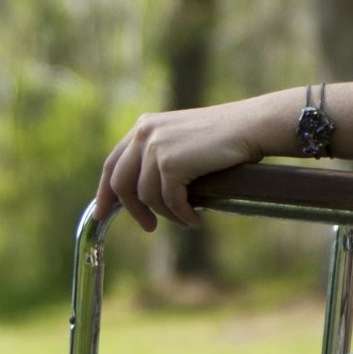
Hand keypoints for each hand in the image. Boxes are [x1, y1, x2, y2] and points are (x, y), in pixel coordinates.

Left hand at [97, 98, 286, 230]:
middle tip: (149, 227)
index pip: (113, 163)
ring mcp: (156, 147)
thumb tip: (144, 196)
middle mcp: (144, 133)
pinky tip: (195, 218)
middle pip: (121, 184)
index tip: (102, 214)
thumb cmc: (224, 138)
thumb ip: (159, 158)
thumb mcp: (182, 141)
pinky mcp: (171, 162)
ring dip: (168, 214)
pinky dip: (181, 215)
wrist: (250, 126)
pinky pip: (169, 201)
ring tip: (187, 219)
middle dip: (133, 211)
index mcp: (144, 126)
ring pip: (147, 197)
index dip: (105, 192)